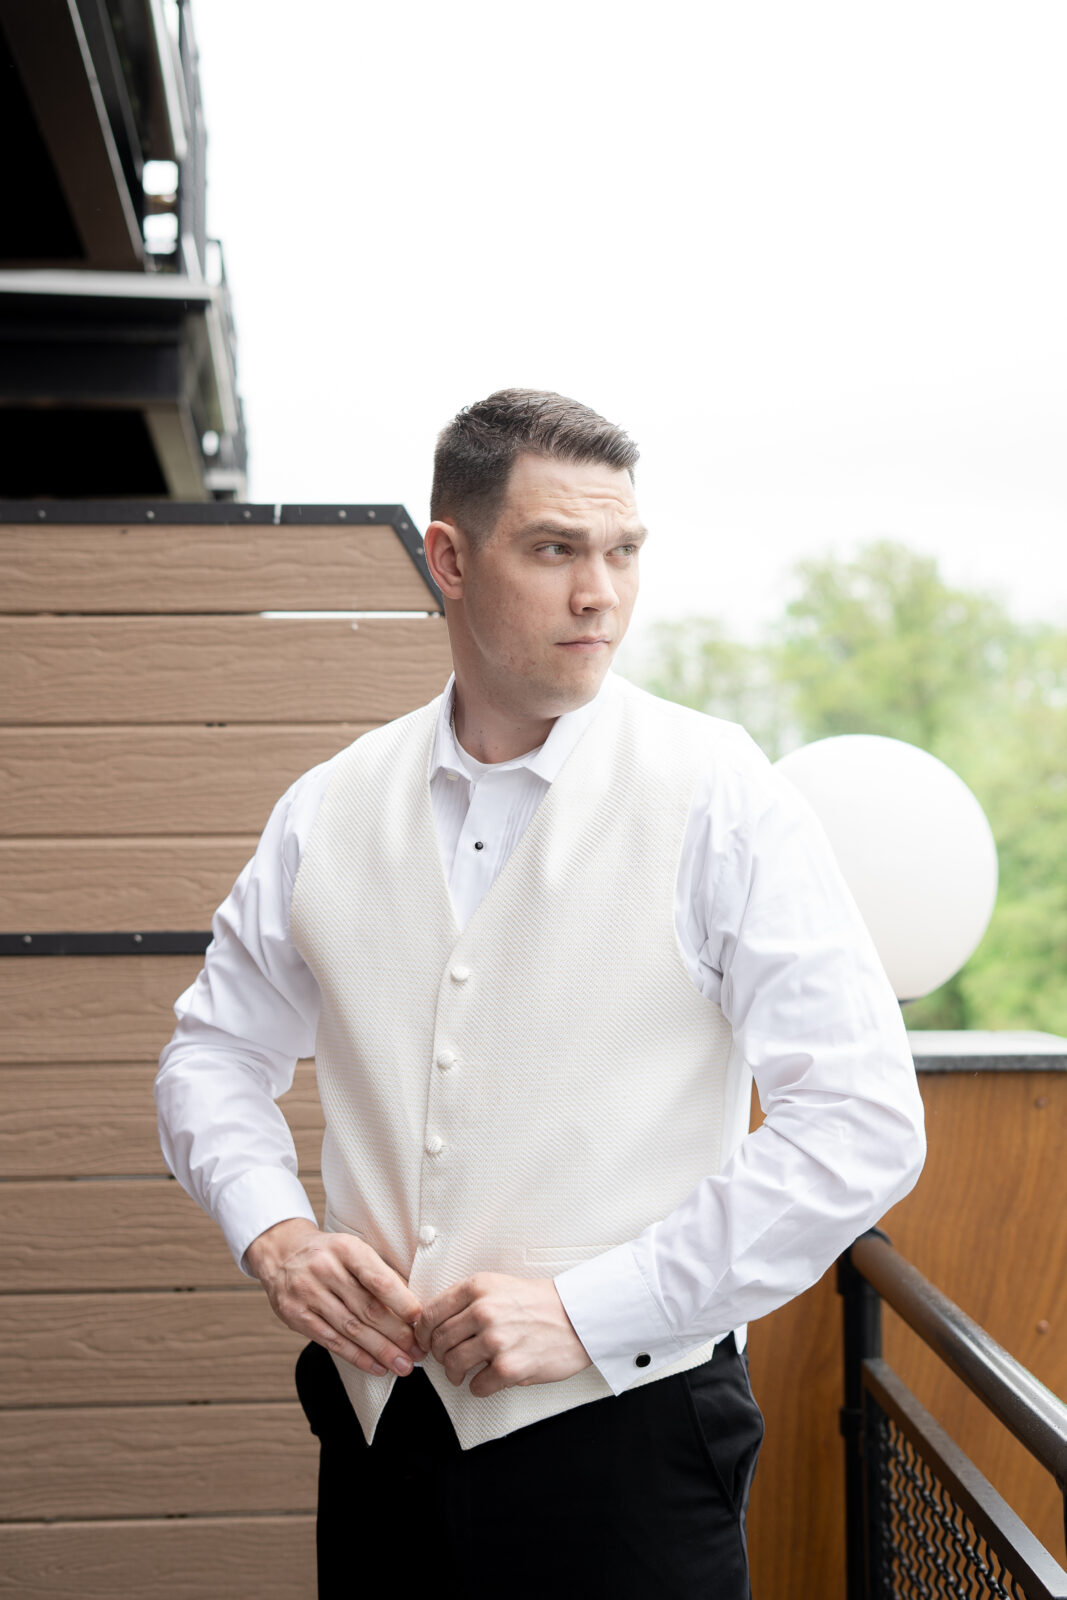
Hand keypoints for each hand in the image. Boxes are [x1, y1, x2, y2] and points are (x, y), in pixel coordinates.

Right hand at [245, 1219, 422, 1377]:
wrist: (284, 1253)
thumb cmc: (331, 1254)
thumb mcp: (354, 1250)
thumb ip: (380, 1274)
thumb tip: (412, 1308)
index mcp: (346, 1249)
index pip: (378, 1279)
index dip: (402, 1302)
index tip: (420, 1319)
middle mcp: (324, 1270)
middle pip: (367, 1309)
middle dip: (397, 1334)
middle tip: (418, 1351)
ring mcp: (307, 1294)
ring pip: (351, 1329)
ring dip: (381, 1351)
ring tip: (403, 1365)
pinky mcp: (296, 1316)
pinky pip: (331, 1342)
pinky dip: (357, 1357)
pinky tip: (377, 1367)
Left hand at [415, 1273, 590, 1397]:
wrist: (578, 1316)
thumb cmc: (539, 1302)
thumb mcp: (498, 1285)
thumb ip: (466, 1300)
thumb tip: (432, 1323)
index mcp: (477, 1287)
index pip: (430, 1314)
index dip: (422, 1333)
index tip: (424, 1342)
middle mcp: (484, 1312)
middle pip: (438, 1342)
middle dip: (439, 1355)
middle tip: (448, 1359)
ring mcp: (496, 1341)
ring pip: (452, 1365)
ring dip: (455, 1374)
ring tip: (464, 1373)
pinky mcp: (510, 1368)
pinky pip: (477, 1387)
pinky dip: (479, 1387)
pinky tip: (489, 1379)